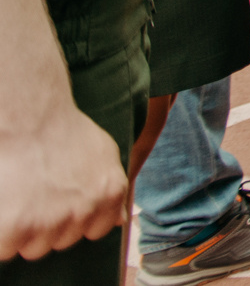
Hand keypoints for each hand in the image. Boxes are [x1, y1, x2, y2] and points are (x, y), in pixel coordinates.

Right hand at [0, 96, 128, 260]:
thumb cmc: (62, 131)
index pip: (96, 230)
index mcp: (108, 194)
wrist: (28, 119)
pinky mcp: (15, 227)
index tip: (61, 203)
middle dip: (49, 224)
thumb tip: (120, 220)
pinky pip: (6, 249)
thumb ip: (112, 186)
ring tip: (21, 196)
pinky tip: (5, 208)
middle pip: (62, 241)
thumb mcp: (102, 152)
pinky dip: (2, 235)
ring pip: (34, 247)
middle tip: (36, 194)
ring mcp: (49, 222)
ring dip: (24, 232)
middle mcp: (83, 211)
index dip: (76, 219)